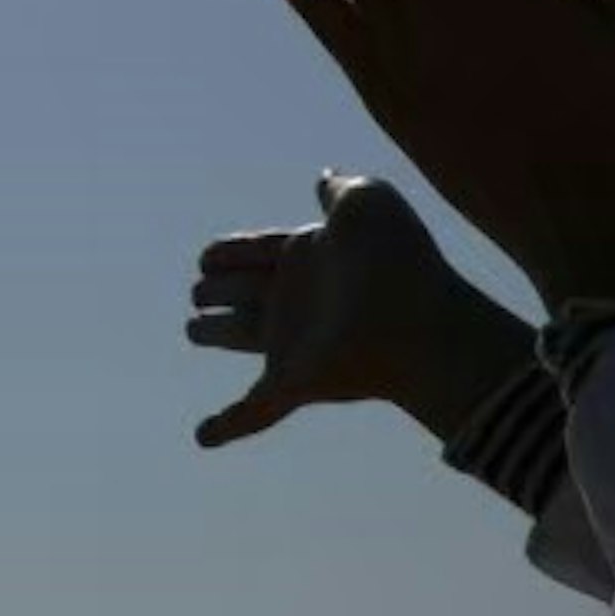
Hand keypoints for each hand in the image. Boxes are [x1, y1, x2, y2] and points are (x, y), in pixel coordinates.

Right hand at [187, 171, 532, 448]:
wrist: (420, 323)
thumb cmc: (397, 260)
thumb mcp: (366, 203)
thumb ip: (341, 189)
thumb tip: (324, 178)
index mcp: (311, 259)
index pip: (259, 251)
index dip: (230, 251)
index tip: (205, 255)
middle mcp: (298, 301)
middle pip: (246, 293)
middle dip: (218, 291)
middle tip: (198, 292)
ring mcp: (294, 345)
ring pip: (241, 338)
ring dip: (216, 336)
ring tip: (194, 331)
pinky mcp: (292, 383)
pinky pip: (254, 411)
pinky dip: (227, 427)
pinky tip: (204, 438)